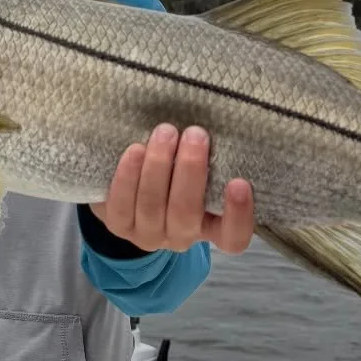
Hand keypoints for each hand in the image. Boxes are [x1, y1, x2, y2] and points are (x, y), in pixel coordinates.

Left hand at [90, 124, 253, 254]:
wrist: (134, 186)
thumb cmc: (180, 171)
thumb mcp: (202, 169)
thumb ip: (213, 160)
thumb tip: (218, 123)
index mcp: (213, 228)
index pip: (234, 237)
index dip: (239, 215)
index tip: (240, 183)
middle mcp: (182, 236)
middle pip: (186, 213)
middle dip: (190, 170)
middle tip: (196, 134)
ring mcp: (148, 234)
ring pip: (152, 206)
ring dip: (159, 166)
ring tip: (165, 133)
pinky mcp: (119, 225)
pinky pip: (122, 205)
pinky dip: (128, 176)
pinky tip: (136, 150)